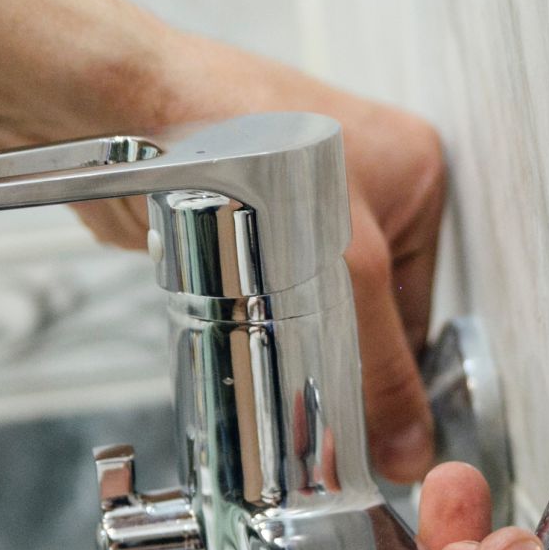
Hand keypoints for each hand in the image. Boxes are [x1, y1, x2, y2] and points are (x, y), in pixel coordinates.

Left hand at [76, 39, 446, 483]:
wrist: (124, 106)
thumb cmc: (239, 133)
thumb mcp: (347, 266)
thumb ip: (382, 365)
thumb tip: (409, 443)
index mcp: (417, 175)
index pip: (424, 303)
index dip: (399, 369)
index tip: (382, 429)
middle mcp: (365, 182)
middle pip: (371, 307)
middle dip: (341, 353)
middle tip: (321, 405)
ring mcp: (299, 197)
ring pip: (314, 303)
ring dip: (291, 337)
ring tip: (273, 358)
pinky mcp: (241, 216)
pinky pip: (263, 290)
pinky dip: (250, 317)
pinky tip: (236, 324)